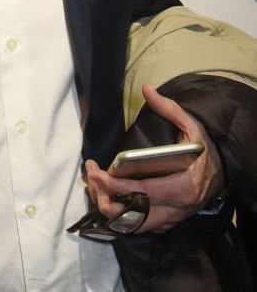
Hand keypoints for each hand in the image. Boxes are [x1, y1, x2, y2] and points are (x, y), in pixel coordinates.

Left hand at [84, 83, 224, 232]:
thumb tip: (147, 89)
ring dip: (111, 210)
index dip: (115, 186)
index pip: (141, 192)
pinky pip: (143, 227)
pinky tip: (112, 199)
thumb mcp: (193, 126)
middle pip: (132, 214)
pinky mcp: (170, 222)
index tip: (96, 172)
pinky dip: (124, 218)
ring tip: (96, 188)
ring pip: (134, 225)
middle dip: (105, 198)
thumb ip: (169, 109)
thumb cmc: (206, 150)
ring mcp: (173, 218)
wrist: (225, 173)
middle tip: (91, 176)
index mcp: (181, 186)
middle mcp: (176, 208)